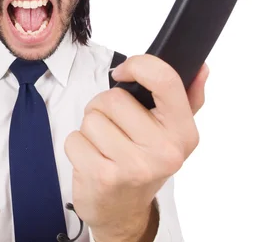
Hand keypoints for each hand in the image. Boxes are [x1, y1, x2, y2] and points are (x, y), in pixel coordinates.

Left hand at [64, 54, 208, 240]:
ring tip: (104, 144)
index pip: (165, 79)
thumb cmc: (144, 162)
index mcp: (183, 132)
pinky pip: (74, 138)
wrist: (123, 211)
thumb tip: (200, 68)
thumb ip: (188, 97)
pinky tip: (92, 158)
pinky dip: (78, 145)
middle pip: (113, 98)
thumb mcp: (172, 133)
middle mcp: (163, 150)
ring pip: (91, 118)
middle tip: (114, 126)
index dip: (138, 65)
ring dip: (90, 127)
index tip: (125, 72)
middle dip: (104, 106)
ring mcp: (133, 166)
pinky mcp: (102, 176)